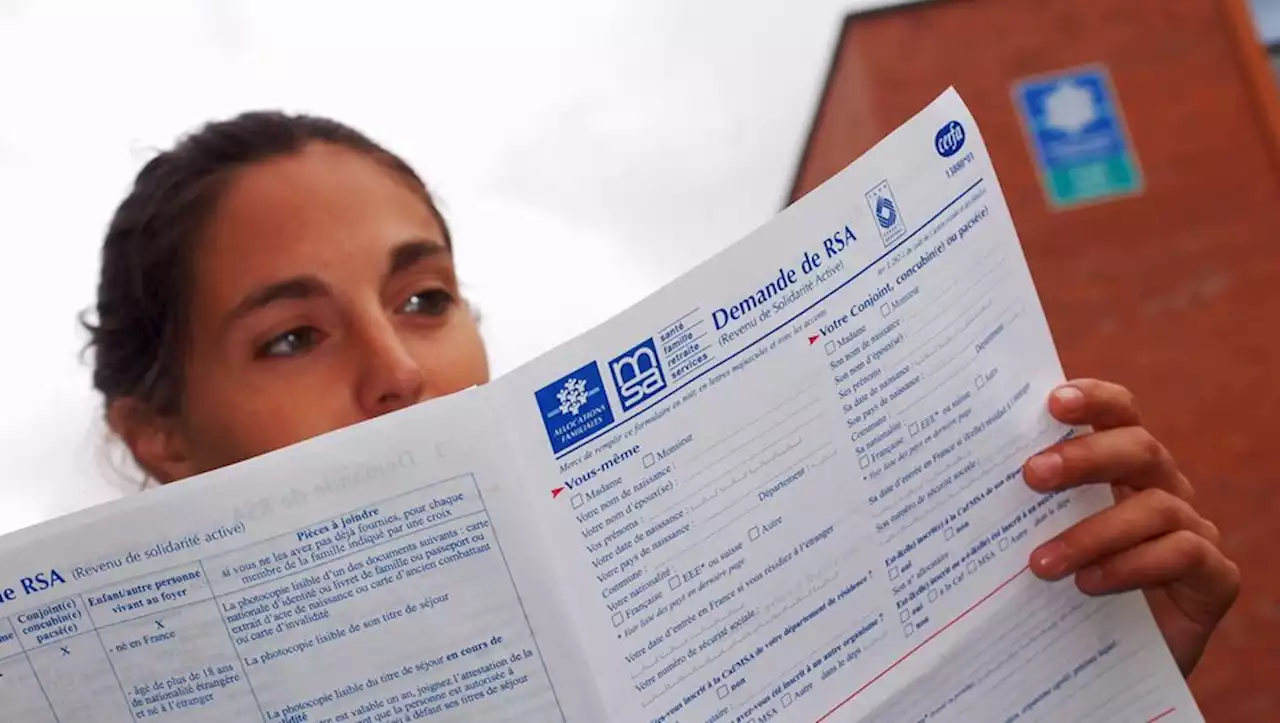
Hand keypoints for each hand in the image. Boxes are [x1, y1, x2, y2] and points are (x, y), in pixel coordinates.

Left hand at [1022, 379, 1238, 676]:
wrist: (1110, 663)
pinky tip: (1090, 584)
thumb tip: (948, 483)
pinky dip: (1132, 565)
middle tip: (1031, 476)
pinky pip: (1183, 554)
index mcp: (1121, 467)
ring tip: (1041, 565)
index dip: (1093, 399)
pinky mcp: (1214, 577)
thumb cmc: (1064, 588)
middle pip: (1139, 448)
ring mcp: (1193, 529)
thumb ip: (1015, 508)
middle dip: (1085, 458)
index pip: (1118, 413)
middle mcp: (1162, 488)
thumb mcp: (1036, 541)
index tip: (1051, 402)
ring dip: (1093, 533)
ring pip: (1156, 507)